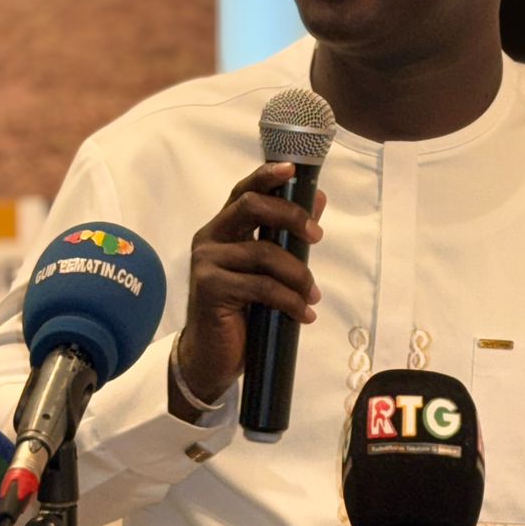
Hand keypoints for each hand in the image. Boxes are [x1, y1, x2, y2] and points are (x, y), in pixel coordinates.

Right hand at [170, 162, 326, 420]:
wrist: (213, 355)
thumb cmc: (241, 309)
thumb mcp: (267, 268)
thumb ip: (288, 234)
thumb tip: (318, 197)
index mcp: (223, 227)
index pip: (244, 191)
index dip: (267, 176)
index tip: (293, 170)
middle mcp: (210, 237)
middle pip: (252, 207)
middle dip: (291, 216)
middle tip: (317, 237)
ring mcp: (206, 262)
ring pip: (264, 252)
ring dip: (298, 275)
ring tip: (312, 296)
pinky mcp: (210, 288)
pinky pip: (262, 286)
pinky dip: (290, 301)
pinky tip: (304, 314)